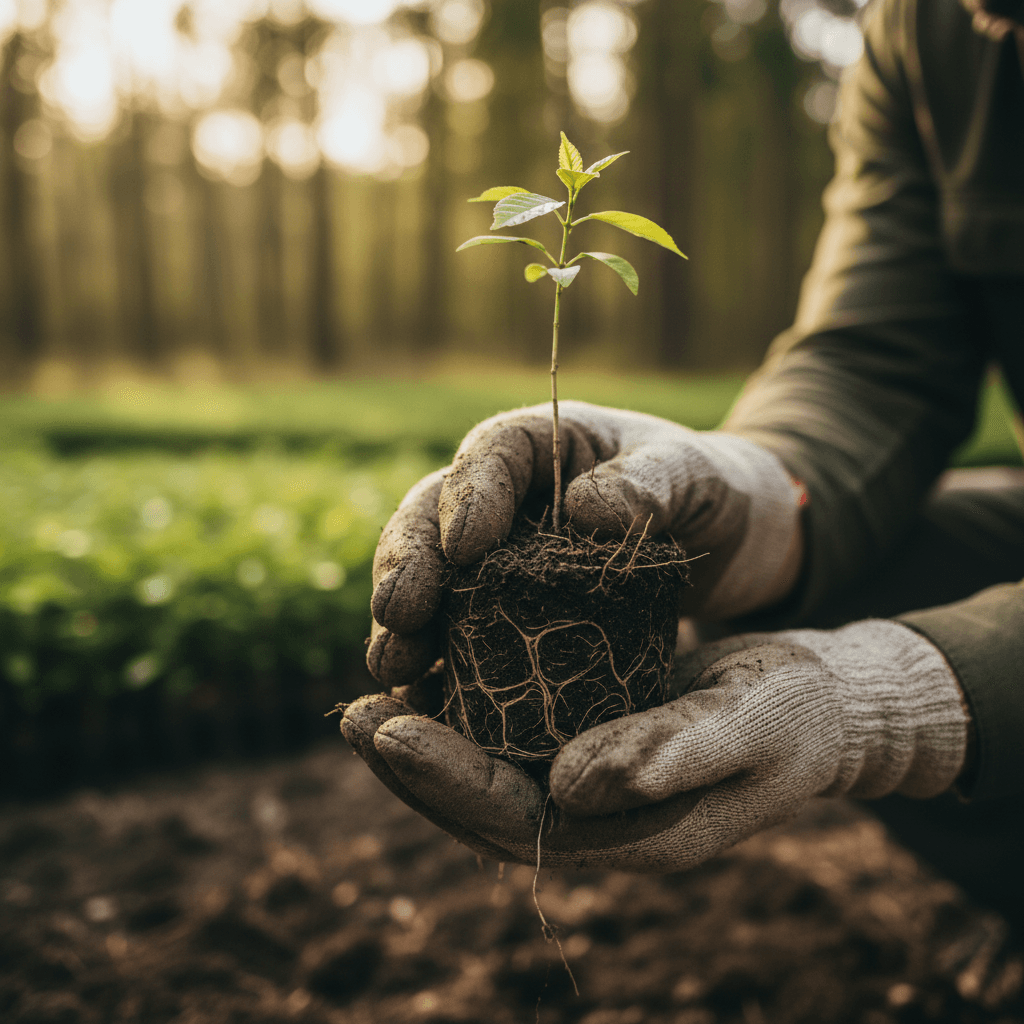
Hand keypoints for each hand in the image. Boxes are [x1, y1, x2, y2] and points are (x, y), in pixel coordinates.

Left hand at [343, 620, 967, 870]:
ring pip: (492, 776)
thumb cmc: (798, 715)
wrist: (827, 707)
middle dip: (416, 769)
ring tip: (371, 700)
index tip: (382, 731)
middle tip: (351, 718)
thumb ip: (670, 756)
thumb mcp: (748, 725)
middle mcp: (604, 818)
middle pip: (487, 807)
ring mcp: (596, 785)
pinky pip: (516, 738)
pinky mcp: (595, 743)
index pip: (521, 819)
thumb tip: (572, 785)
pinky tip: (437, 675)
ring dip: (430, 745)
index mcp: (637, 831)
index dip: (447, 780)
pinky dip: (470, 715)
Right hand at [367, 401, 803, 688]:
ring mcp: (499, 560)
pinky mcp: (507, 616)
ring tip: (393, 668)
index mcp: (544, 445)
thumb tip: (582, 508)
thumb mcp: (696, 476)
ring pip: (432, 582)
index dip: (467, 497)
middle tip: (397, 613)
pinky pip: (458, 636)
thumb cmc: (711, 491)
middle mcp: (505, 500)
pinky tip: (419, 703)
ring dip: (405, 623)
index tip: (465, 547)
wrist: (729, 541)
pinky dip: (435, 666)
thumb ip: (652, 482)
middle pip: (432, 519)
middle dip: (409, 564)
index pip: (490, 456)